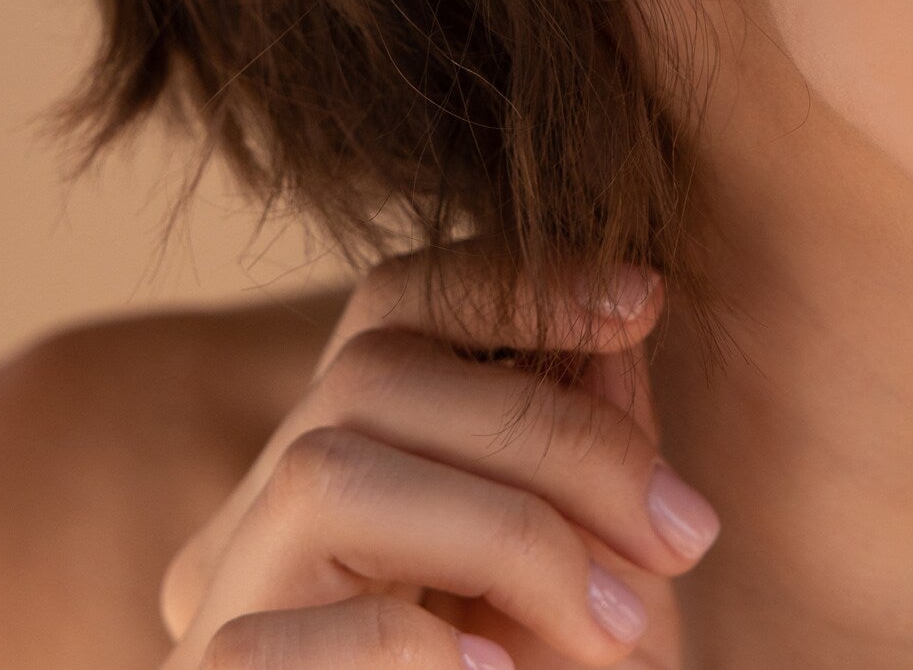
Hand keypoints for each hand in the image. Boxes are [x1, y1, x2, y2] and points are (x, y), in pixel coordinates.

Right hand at [156, 237, 719, 668]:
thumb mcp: (594, 568)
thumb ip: (585, 457)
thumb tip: (615, 343)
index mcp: (352, 448)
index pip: (394, 300)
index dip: (516, 280)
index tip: (644, 300)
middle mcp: (265, 498)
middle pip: (373, 372)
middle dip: (555, 434)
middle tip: (683, 530)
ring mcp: (229, 589)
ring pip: (326, 476)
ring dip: (506, 535)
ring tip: (616, 626)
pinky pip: (276, 636)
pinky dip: (409, 646)